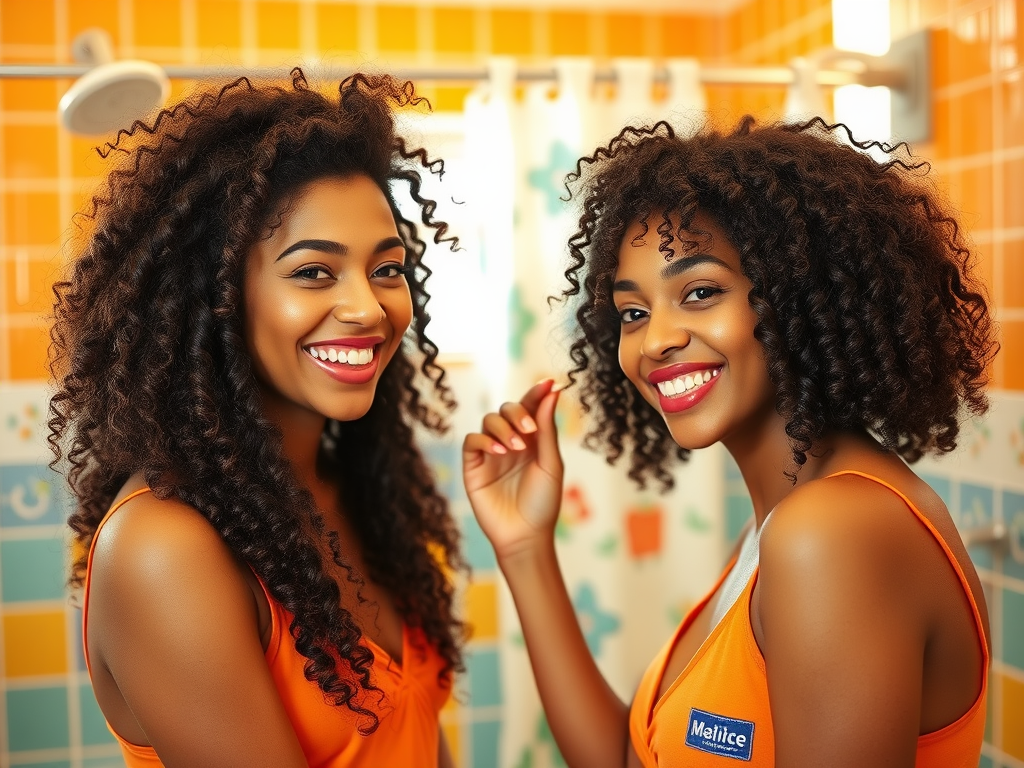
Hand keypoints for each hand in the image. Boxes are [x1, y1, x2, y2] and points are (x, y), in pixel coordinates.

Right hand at [462, 379, 563, 560]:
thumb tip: (552, 392)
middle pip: (507, 408)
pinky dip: (485, 440)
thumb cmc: (543, 502)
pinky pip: (472, 441)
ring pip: (489, 421)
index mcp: (533, 439)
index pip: (531, 407)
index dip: (537, 392)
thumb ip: (548, 429)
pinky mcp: (474, 466)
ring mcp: (491, 453)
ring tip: (516, 449)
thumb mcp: (551, 464)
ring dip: (503, 428)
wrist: (525, 536)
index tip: (548, 382)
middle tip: (530, 430)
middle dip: (518, 413)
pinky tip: (500, 452)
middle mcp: (511, 441)